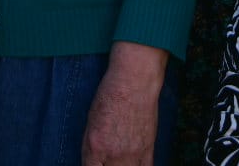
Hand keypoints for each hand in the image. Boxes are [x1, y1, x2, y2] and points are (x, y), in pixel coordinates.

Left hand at [80, 42, 166, 165]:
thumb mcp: (91, 121)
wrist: (134, 81)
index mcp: (95, 146)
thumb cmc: (110, 95)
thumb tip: (91, 163)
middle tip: (106, 158)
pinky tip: (132, 163)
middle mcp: (114, 154)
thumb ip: (90, 147)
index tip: (94, 163)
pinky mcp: (148, 148)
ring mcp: (133, 153)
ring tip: (119, 160)